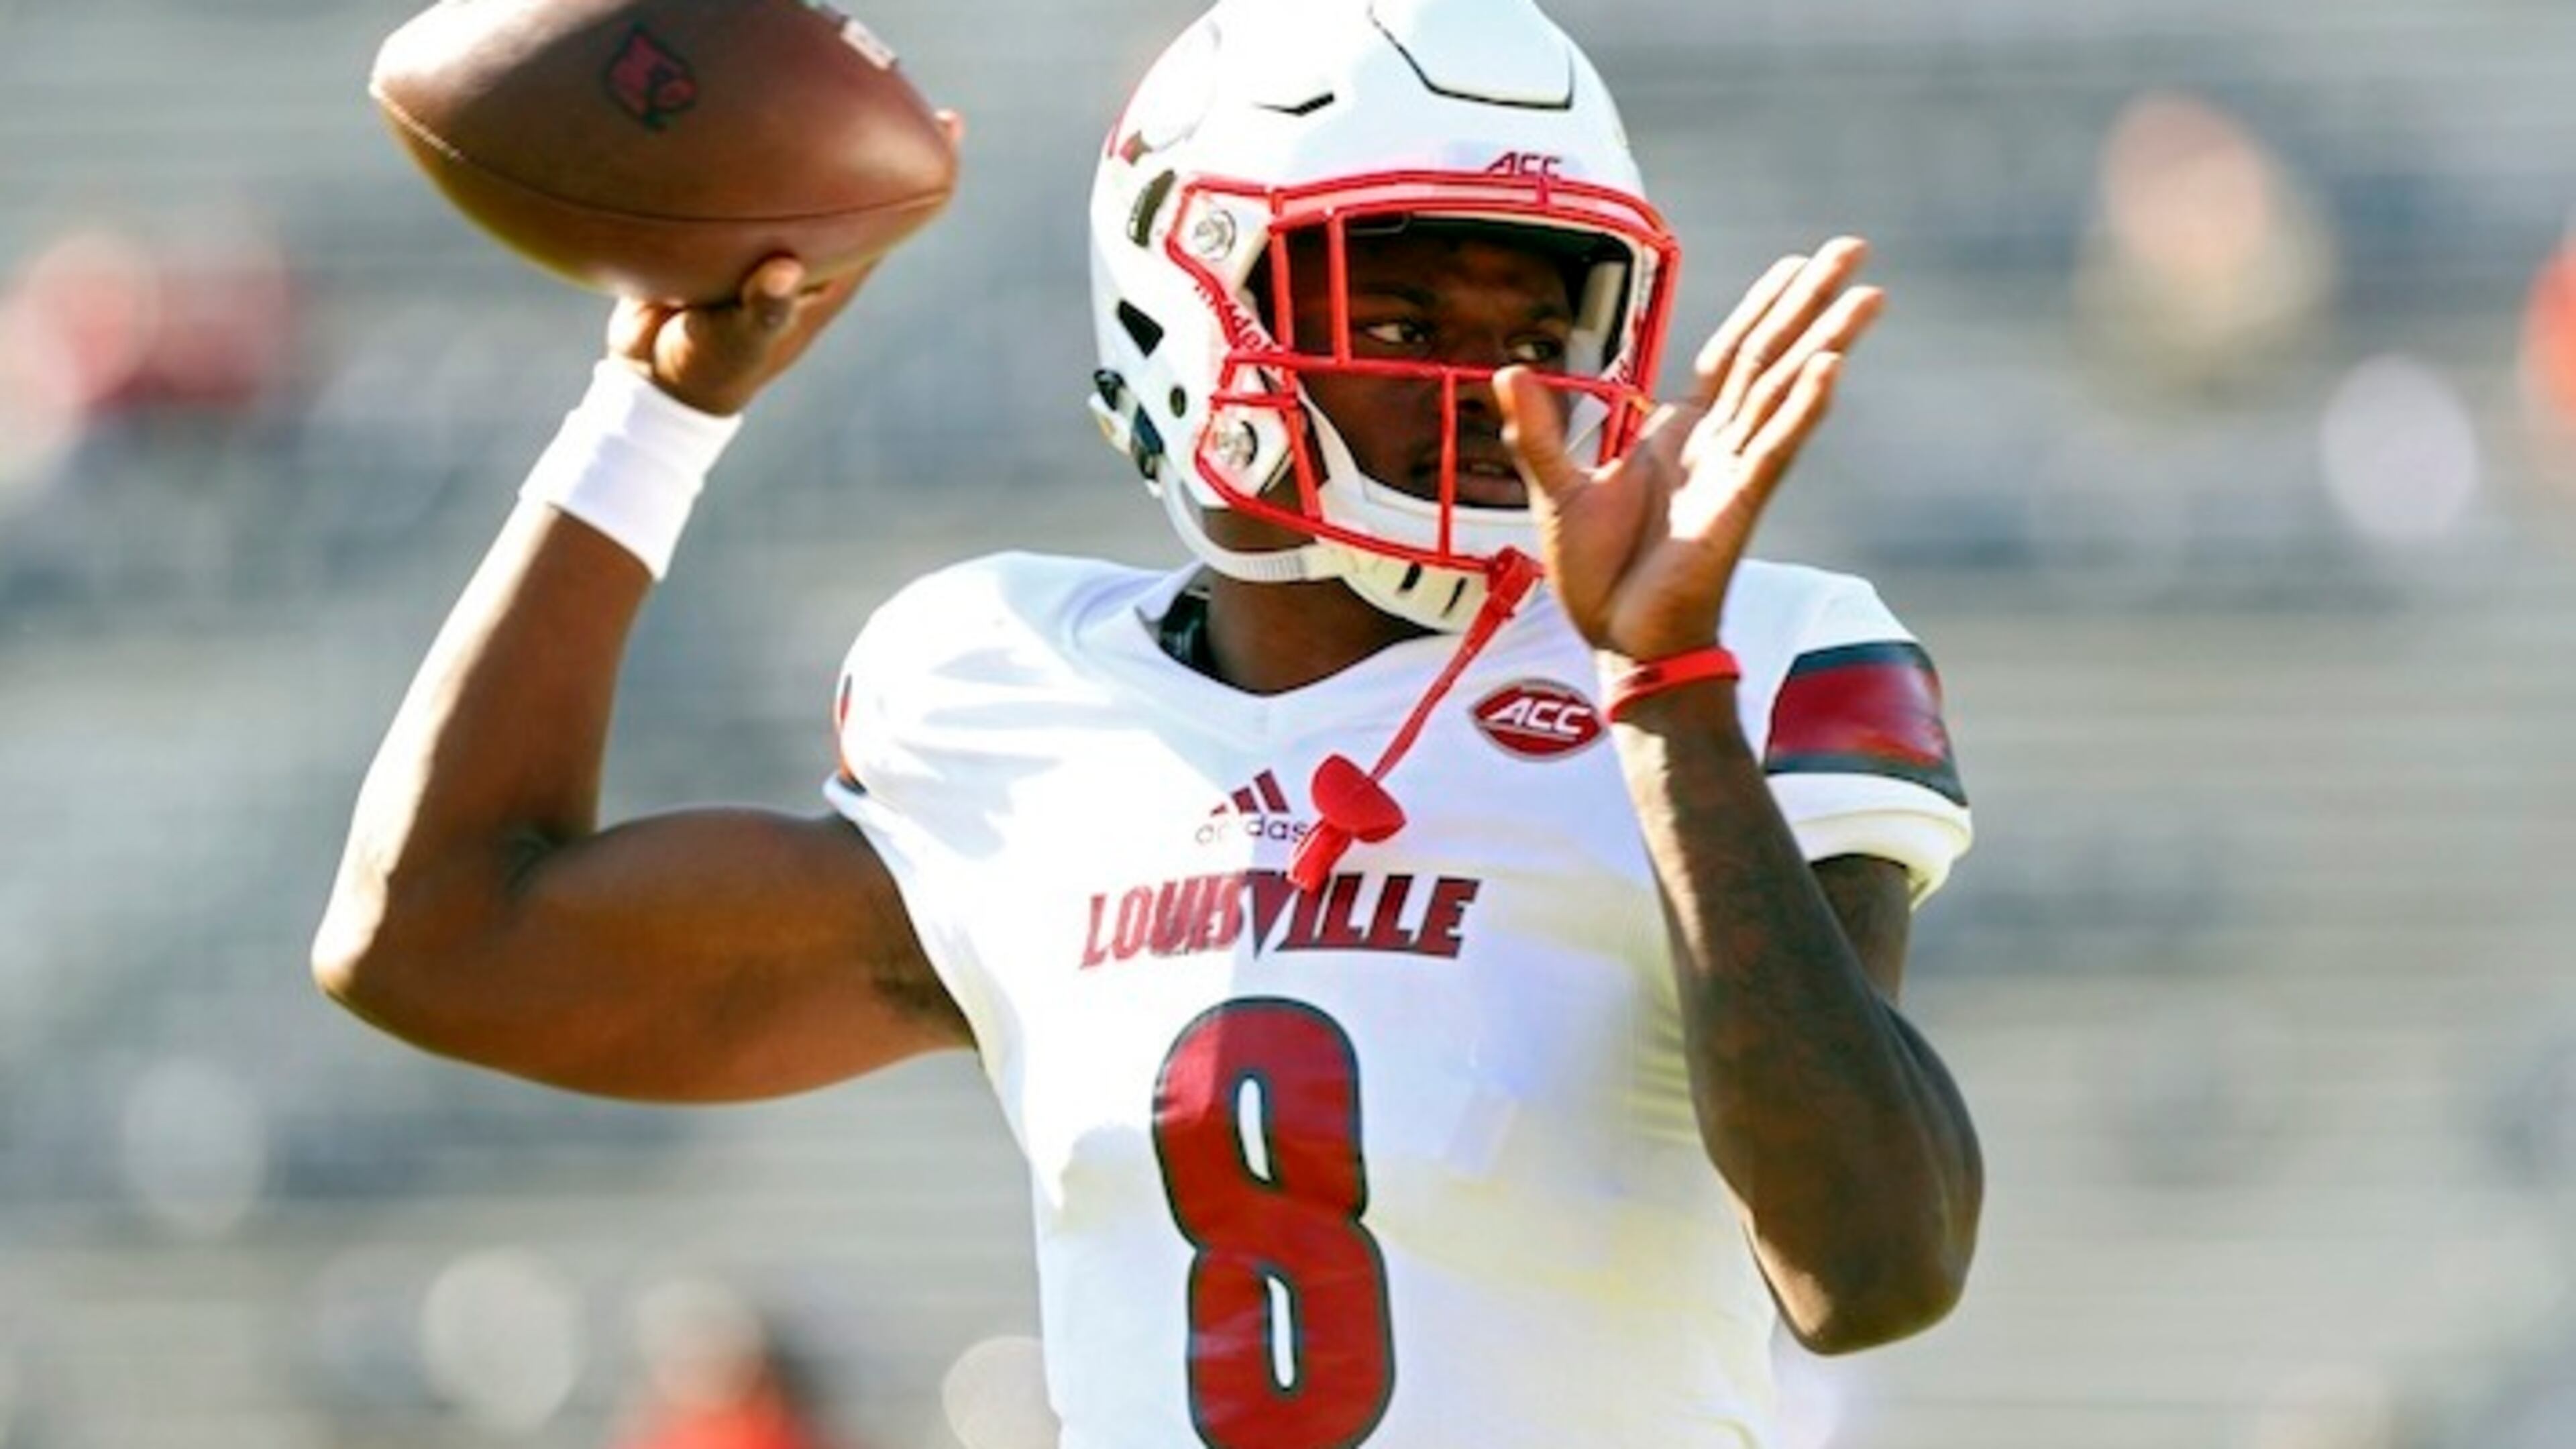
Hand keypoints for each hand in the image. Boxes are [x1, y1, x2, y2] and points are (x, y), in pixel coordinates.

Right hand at [609, 110, 961, 415]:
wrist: (653, 373)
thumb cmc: (712, 367)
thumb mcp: (739, 343)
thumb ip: (761, 309)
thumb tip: (781, 269)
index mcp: (826, 277)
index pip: (884, 217)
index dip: (916, 177)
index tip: (947, 129)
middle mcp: (803, 250)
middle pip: (847, 183)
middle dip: (867, 138)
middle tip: (890, 84)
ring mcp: (762, 237)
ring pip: (793, 176)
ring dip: (804, 133)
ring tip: (818, 80)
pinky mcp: (718, 228)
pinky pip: (739, 179)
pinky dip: (742, 147)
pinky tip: (733, 103)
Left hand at [1495, 236, 1883, 660]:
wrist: (1619, 642)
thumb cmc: (1597, 578)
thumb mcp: (1554, 491)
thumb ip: (1538, 432)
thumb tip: (1507, 371)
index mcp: (1678, 435)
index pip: (1728, 355)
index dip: (1762, 307)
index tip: (1796, 265)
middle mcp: (1716, 444)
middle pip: (1770, 355)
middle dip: (1812, 301)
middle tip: (1855, 247)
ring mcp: (1734, 472)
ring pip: (1786, 390)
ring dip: (1827, 340)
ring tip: (1868, 296)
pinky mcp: (1738, 506)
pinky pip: (1775, 448)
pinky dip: (1801, 408)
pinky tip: (1830, 368)